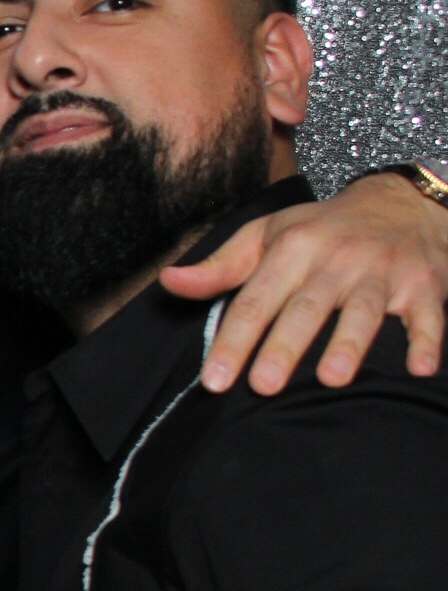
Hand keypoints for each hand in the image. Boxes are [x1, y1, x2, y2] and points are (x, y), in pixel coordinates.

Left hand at [164, 169, 447, 394]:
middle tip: (264, 386)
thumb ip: (220, 266)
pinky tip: (418, 368)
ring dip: (349, 345)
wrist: (401, 203)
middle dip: (285, 347)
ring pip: (364, 311)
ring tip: (331, 380)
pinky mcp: (424, 284)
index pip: (255, 301)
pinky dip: (426, 340)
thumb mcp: (267, 235)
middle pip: (306, 309)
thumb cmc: (321, 229)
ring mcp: (383, 272)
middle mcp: (338, 260)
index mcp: (293, 248)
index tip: (215, 380)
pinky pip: (428, 314)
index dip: (234, 341)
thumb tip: (169, 283)